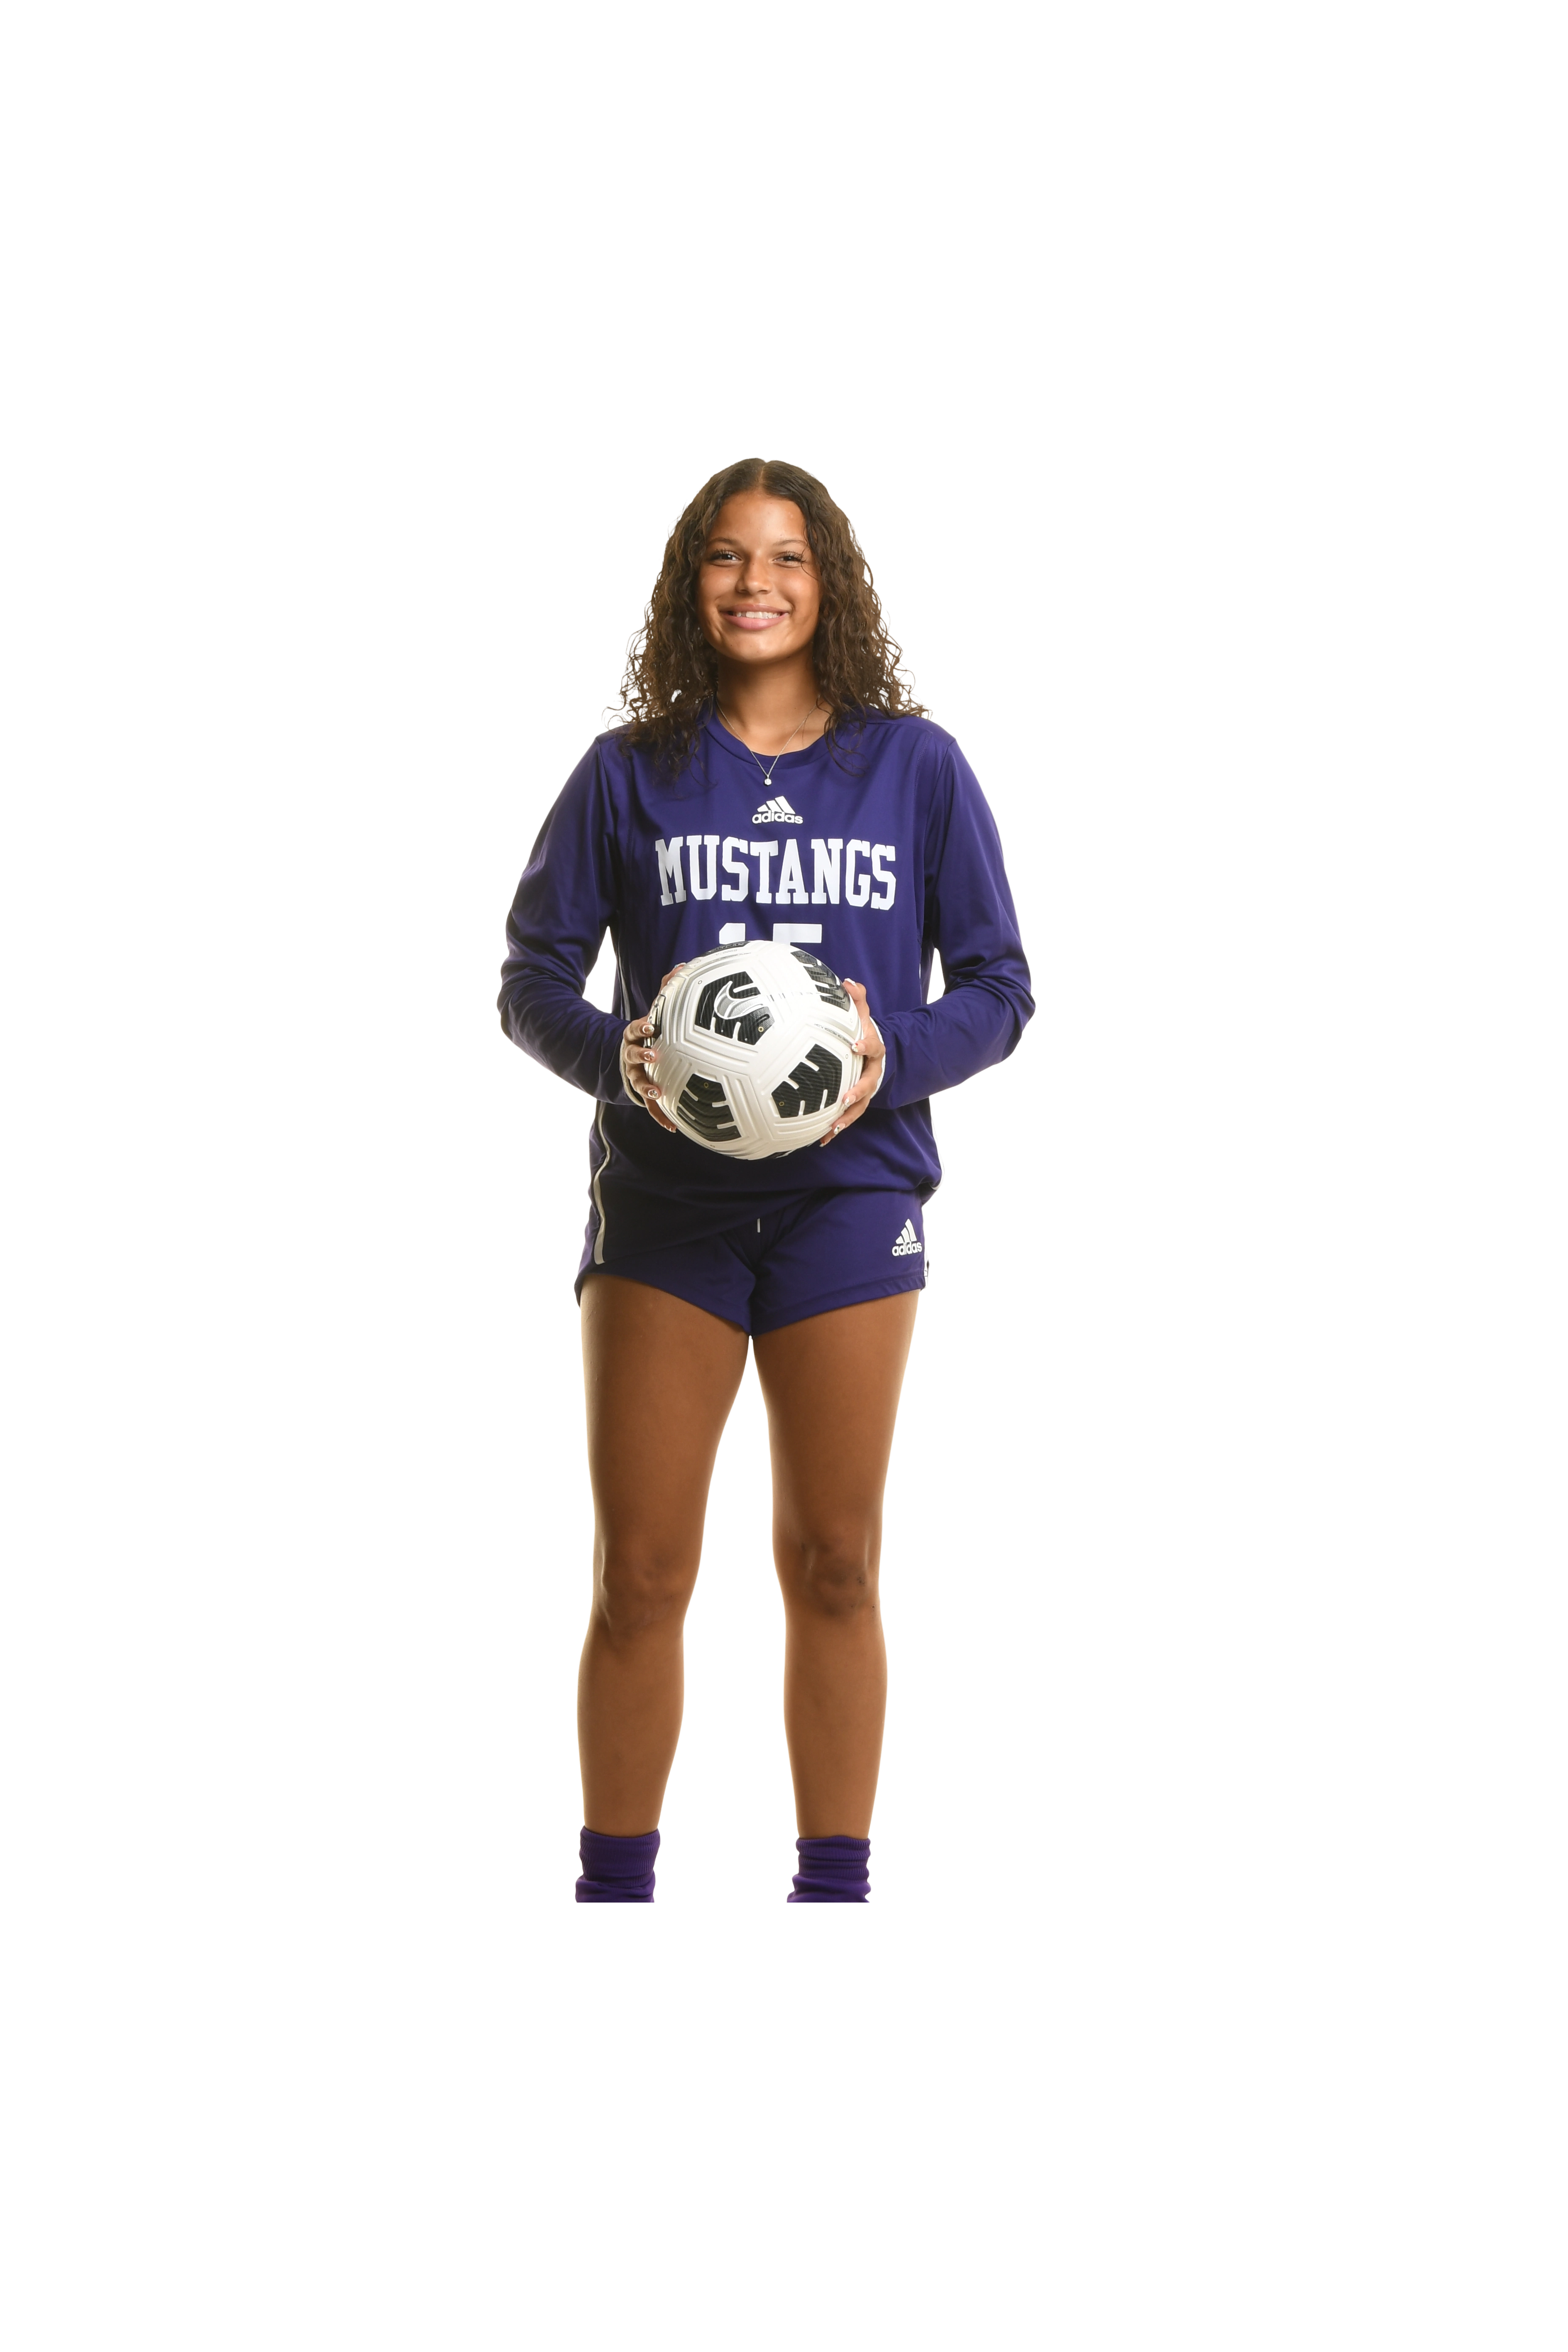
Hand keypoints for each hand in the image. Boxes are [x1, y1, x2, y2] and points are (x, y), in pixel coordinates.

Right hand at [621, 964, 685, 1133]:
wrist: (628, 1062)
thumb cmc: (649, 1035)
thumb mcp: (654, 1014)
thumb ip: (666, 990)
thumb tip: (682, 965)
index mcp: (634, 1036)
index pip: (633, 1029)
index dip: (640, 1027)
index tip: (650, 1025)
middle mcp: (631, 1057)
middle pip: (631, 1055)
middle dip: (641, 1054)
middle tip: (653, 1054)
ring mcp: (635, 1076)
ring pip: (638, 1082)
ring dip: (646, 1087)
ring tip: (656, 1092)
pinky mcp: (642, 1095)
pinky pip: (651, 1108)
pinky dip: (661, 1117)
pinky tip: (673, 1128)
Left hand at [820, 979, 884, 1145]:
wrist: (873, 1056)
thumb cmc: (861, 1034)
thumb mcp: (862, 1017)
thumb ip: (857, 1000)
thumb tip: (848, 982)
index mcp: (874, 1050)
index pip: (873, 1047)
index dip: (865, 1045)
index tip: (854, 1045)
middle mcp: (872, 1073)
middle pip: (869, 1083)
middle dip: (858, 1091)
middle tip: (845, 1098)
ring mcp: (866, 1091)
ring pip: (859, 1107)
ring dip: (846, 1119)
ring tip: (832, 1128)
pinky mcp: (856, 1104)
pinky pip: (848, 1119)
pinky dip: (836, 1129)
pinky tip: (821, 1140)